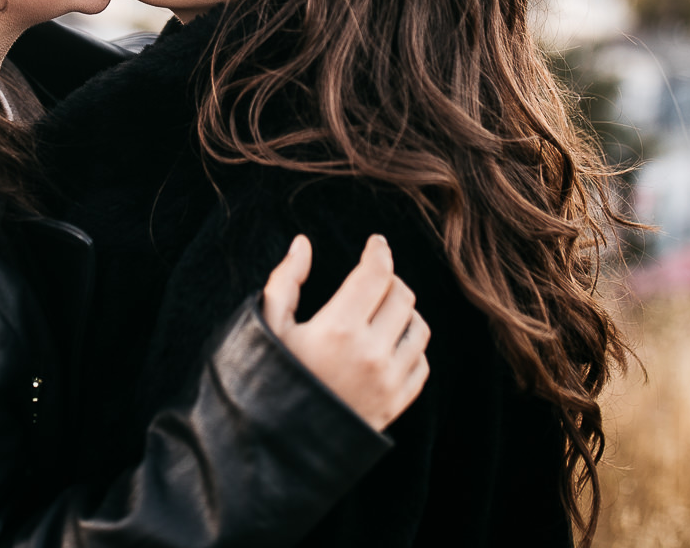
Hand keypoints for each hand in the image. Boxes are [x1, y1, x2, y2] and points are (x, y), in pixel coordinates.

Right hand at [261, 234, 430, 431]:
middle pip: (402, 295)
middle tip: (373, 277)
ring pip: (419, 327)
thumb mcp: (268, 328)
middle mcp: (371, 353)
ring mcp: (388, 382)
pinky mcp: (396, 404)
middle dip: (389, 279)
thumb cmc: (268, 381)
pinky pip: (421, 363)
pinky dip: (411, 347)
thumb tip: (303, 244)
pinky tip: (389, 344)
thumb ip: (286, 281)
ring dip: (404, 312)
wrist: (277, 446)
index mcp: (339, 328)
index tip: (376, 243)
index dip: (378, 251)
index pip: (376, 274)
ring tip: (382, 310)